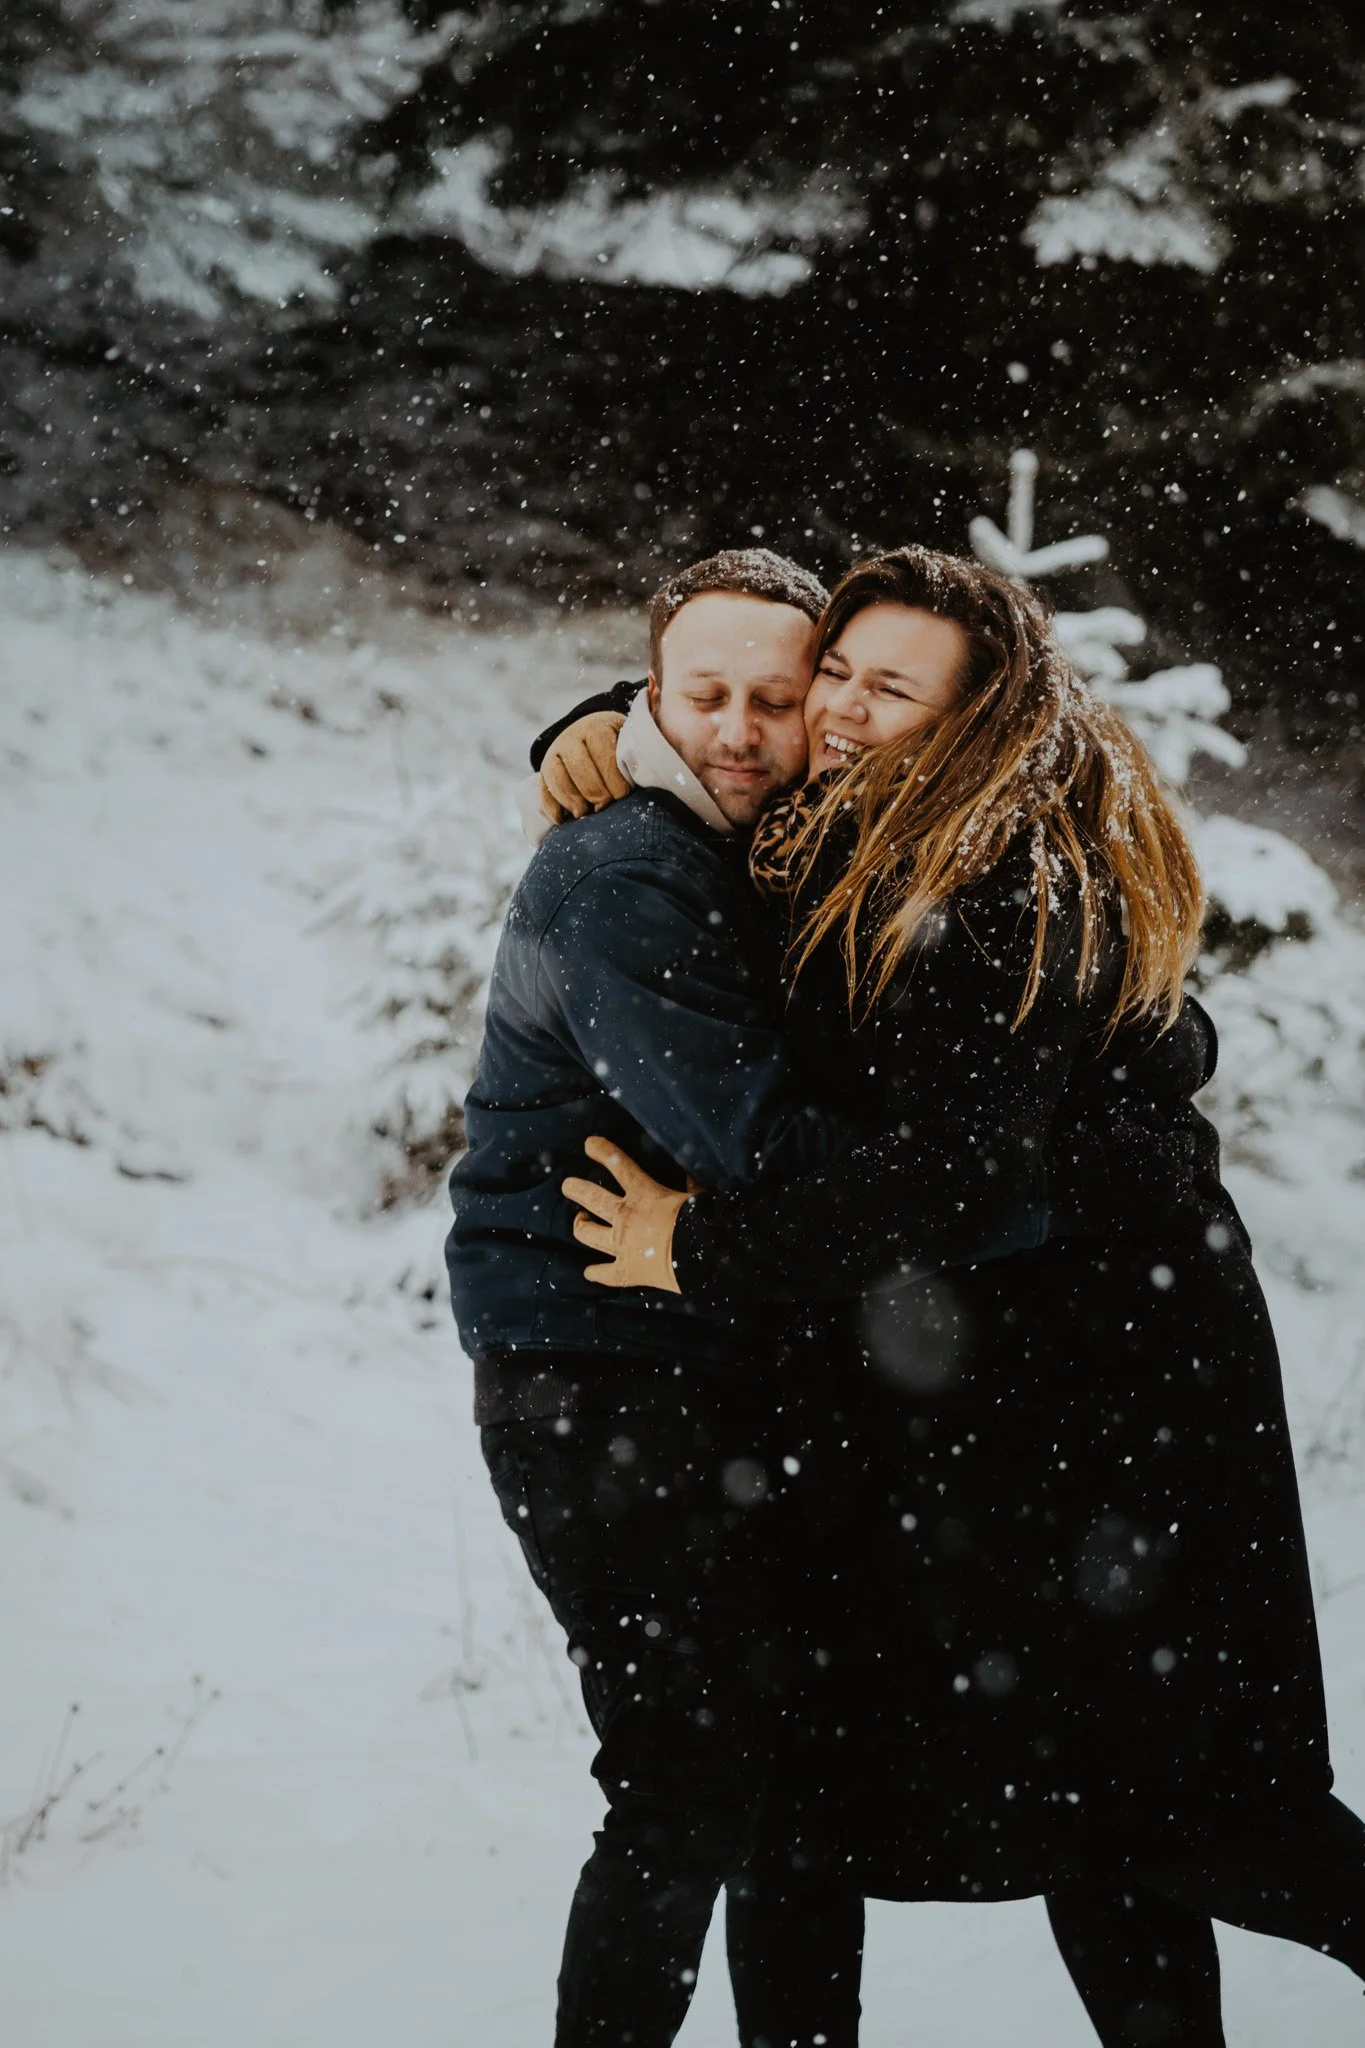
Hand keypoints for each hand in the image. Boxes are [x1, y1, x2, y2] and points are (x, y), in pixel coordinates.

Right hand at [540, 712, 628, 823]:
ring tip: (584, 813)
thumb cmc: (617, 746)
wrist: (591, 735)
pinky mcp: (544, 772)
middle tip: (605, 805)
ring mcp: (554, 754)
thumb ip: (632, 759)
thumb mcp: (627, 743)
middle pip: (579, 766)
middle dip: (594, 790)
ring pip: (557, 777)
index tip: (622, 795)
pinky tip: (563, 820)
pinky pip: (543, 791)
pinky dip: (552, 808)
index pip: (603, 752)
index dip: (613, 778)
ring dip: (571, 799)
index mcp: (596, 727)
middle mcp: (571, 738)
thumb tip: (639, 785)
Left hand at [562, 1135, 690, 1291]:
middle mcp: (625, 1216)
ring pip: (588, 1233)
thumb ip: (691, 1188)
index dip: (602, 1152)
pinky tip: (589, 1272)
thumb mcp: (698, 1199)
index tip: (589, 1144)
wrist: (700, 1258)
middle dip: (576, 1189)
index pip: (619, 1166)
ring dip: (579, 1225)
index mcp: (644, 1194)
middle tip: (567, 1186)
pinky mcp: (625, 1271)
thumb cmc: (701, 1222)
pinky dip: (595, 1273)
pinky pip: (604, 1274)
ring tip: (579, 1220)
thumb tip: (690, 1175)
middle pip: (592, 1198)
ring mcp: (621, 1245)